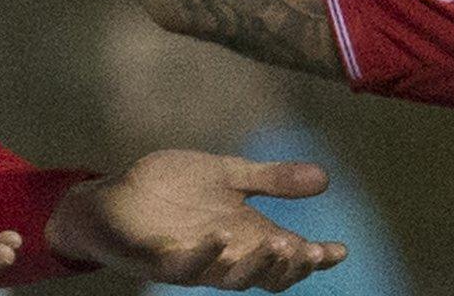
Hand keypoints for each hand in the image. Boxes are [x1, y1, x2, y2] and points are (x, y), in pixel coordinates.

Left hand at [46, 149, 347, 291]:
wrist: (112, 194)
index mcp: (244, 236)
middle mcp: (223, 256)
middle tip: (308, 250)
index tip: (341, 249)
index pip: (286, 255)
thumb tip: (325, 177)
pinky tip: (221, 235)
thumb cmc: (169, 190)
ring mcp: (192, 260)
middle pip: (265, 276)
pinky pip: (185, 265)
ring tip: (277, 241)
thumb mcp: (226, 174)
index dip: (314, 258)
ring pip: (231, 278)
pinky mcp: (159, 258)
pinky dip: (206, 252)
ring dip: (255, 265)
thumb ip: (270, 179)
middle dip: (289, 267)